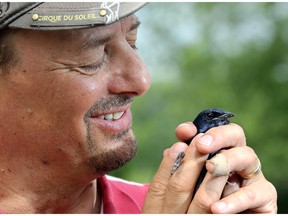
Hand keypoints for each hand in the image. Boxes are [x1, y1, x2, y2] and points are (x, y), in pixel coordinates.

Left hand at [142, 122, 276, 212]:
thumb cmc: (193, 206)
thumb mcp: (183, 184)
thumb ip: (181, 164)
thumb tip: (179, 145)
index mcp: (217, 152)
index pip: (214, 130)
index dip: (200, 129)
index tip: (185, 133)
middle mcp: (236, 159)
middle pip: (235, 135)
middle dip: (217, 136)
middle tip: (201, 145)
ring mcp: (251, 176)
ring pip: (246, 157)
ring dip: (226, 161)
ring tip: (210, 167)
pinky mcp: (265, 198)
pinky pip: (252, 194)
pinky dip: (234, 200)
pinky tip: (216, 207)